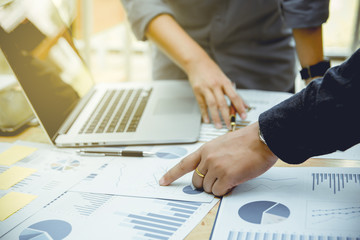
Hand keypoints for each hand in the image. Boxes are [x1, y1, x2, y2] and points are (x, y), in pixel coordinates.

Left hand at [159, 122, 277, 195]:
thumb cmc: (247, 141)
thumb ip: (211, 156)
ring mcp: (216, 167)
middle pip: (196, 181)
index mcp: (205, 149)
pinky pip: (219, 192)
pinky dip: (226, 190)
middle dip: (206, 184)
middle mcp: (208, 158)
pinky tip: (235, 180)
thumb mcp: (223, 144)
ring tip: (232, 175)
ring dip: (218, 187)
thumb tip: (208, 173)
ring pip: (208, 188)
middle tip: (220, 179)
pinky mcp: (227, 176)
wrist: (263, 138)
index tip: (163, 181)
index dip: (172, 174)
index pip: (184, 164)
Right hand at [186, 57, 247, 128]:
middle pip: (222, 103)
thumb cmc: (211, 70)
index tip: (243, 116)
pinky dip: (205, 113)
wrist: (196, 62)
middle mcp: (215, 85)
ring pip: (212, 105)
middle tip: (230, 125)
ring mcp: (206, 88)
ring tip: (218, 126)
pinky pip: (201, 104)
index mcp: (224, 82)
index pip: (234, 96)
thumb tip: (243, 104)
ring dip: (216, 117)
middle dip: (227, 116)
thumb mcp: (224, 79)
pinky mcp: (197, 91)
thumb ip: (233, 92)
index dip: (239, 107)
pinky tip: (207, 120)